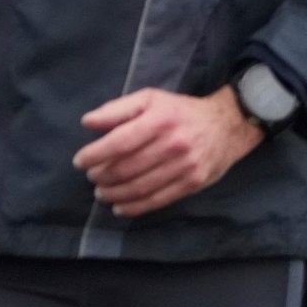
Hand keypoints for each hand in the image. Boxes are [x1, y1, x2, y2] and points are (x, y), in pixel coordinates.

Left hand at [74, 87, 265, 217]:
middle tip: (91, 177)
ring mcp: (185, 166)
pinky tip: (119, 207)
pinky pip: (159, 200)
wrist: (227, 125)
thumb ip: (117, 109)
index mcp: (159, 120)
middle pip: (128, 168)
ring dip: (115, 193)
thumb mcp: (149, 99)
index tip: (79, 162)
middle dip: (102, 176)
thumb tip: (87, 122)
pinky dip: (135, 207)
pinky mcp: (193, 183)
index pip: (119, 143)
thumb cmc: (179, 111)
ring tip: (101, 192)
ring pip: (141, 187)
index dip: (95, 155)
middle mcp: (173, 144)